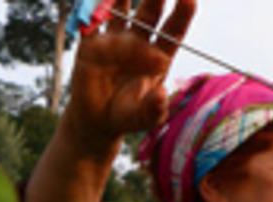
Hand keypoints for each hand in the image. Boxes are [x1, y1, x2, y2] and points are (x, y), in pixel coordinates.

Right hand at [65, 0, 195, 148]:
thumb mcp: (145, 117)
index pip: (173, 32)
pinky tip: (96, 0)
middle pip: (150, 13)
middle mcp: (138, 43)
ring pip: (121, 10)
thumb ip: (154, 108)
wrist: (99, 119)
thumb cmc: (129, 116)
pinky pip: (91, 19)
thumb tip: (161, 95)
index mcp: (158, 57)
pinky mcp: (91, 43)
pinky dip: (93, 6)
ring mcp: (114, 39)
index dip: (181, 15)